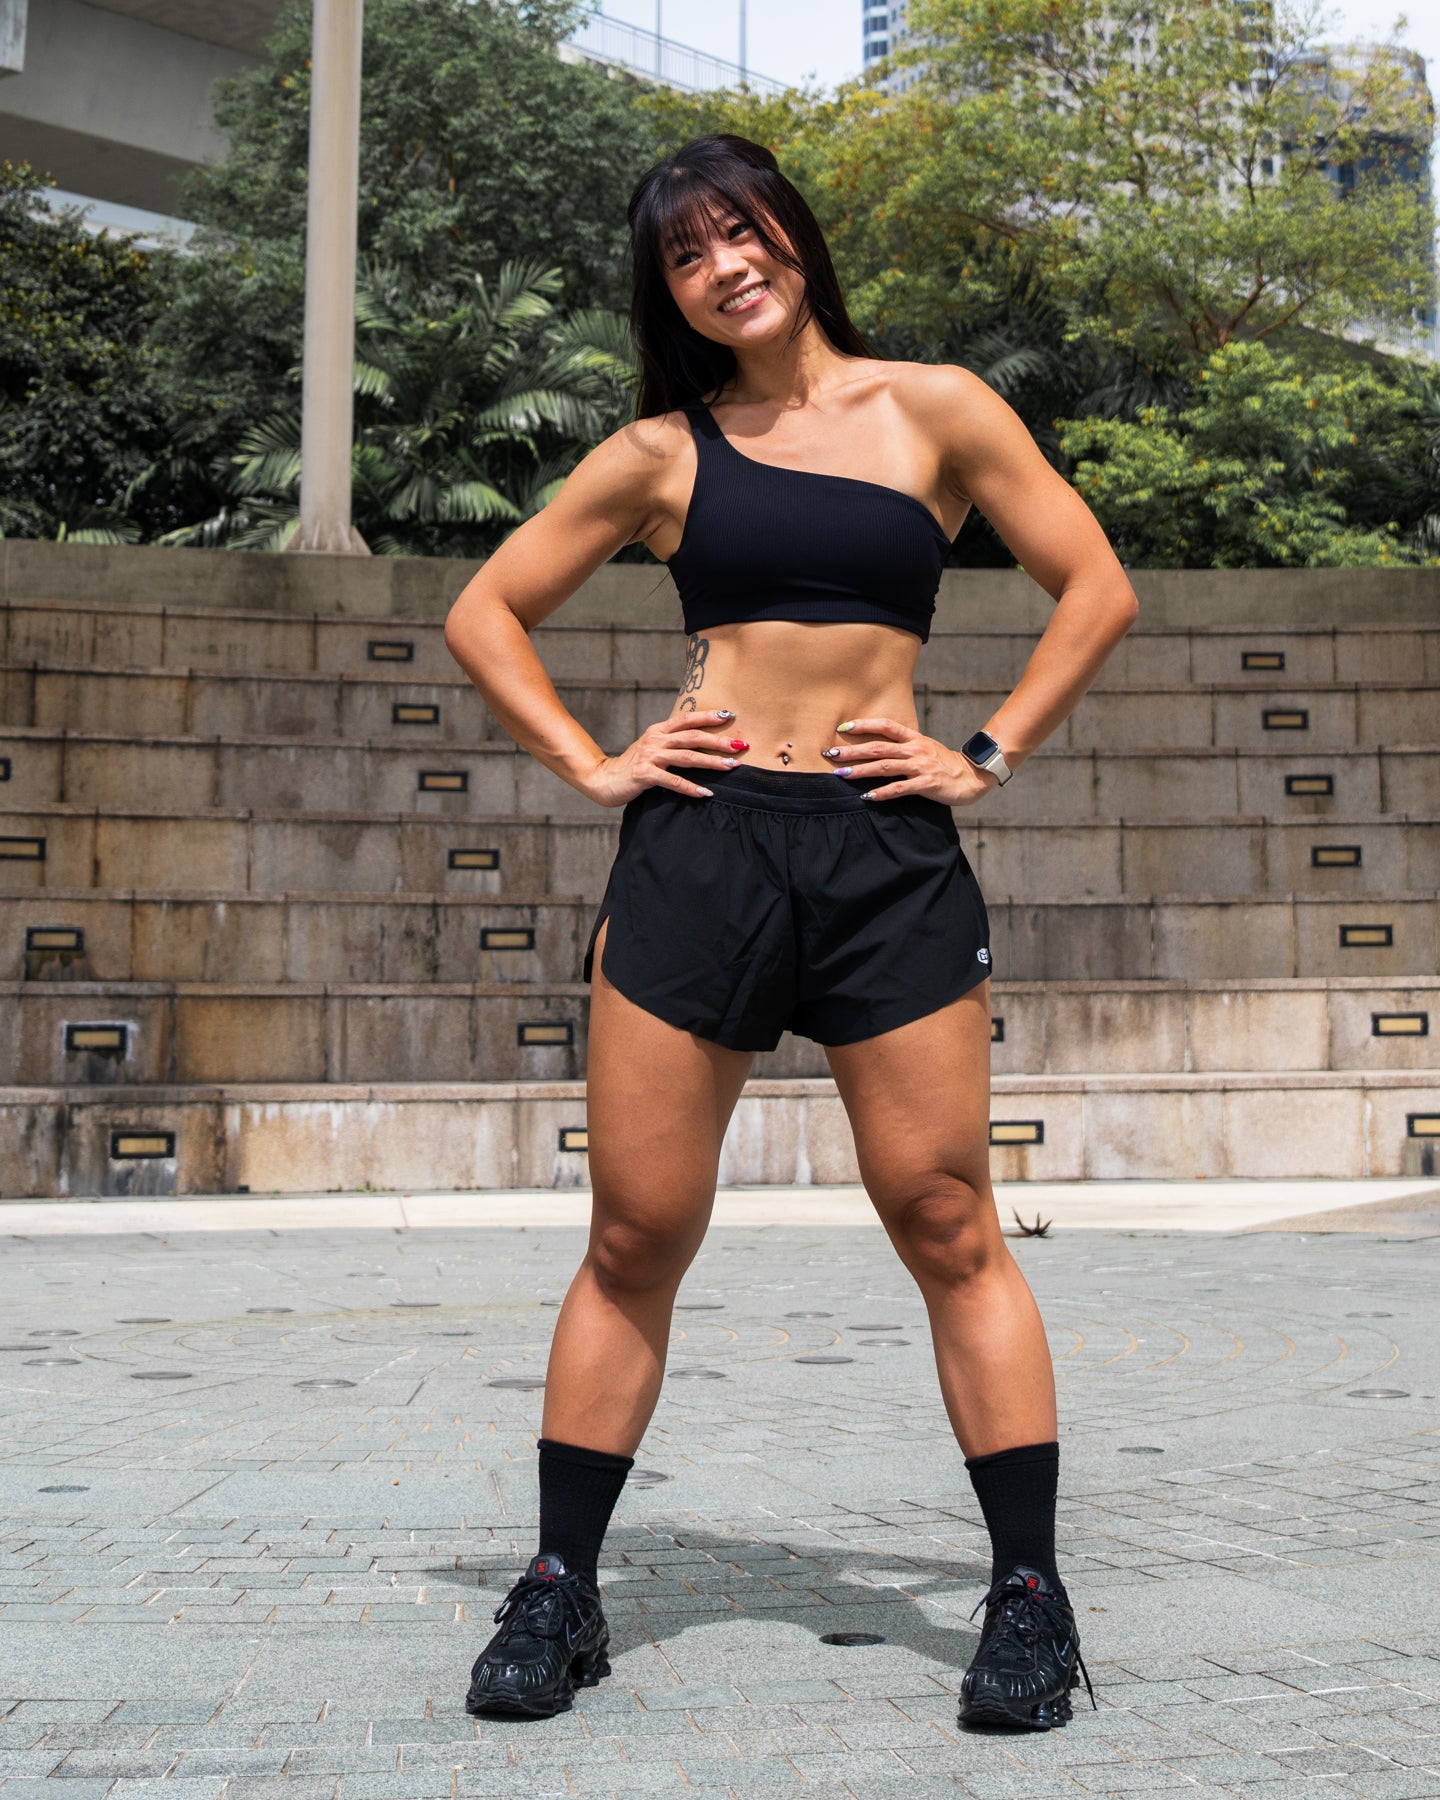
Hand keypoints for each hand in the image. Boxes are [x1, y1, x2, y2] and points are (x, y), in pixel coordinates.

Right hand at [582, 709, 745, 807]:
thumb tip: (700, 741)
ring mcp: (649, 757)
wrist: (604, 779)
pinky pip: (674, 782)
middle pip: (692, 737)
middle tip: (741, 745)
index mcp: (658, 730)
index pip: (687, 719)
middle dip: (719, 741)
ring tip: (732, 767)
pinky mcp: (645, 775)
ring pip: (687, 757)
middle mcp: (655, 740)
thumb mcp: (651, 747)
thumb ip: (671, 742)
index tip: (731, 715)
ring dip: (712, 762)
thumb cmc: (633, 765)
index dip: (709, 716)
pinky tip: (706, 793)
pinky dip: (691, 788)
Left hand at [822, 716, 999, 805]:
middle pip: (878, 748)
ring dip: (861, 771)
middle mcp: (915, 749)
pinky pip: (899, 789)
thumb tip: (877, 748)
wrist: (972, 777)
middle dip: (852, 750)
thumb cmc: (944, 764)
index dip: (864, 725)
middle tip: (831, 753)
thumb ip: (904, 747)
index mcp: (914, 738)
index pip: (886, 726)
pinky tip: (867, 797)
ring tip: (841, 774)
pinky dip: (881, 793)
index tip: (843, 727)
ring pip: (884, 767)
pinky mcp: (926, 784)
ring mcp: (920, 766)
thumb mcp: (925, 748)